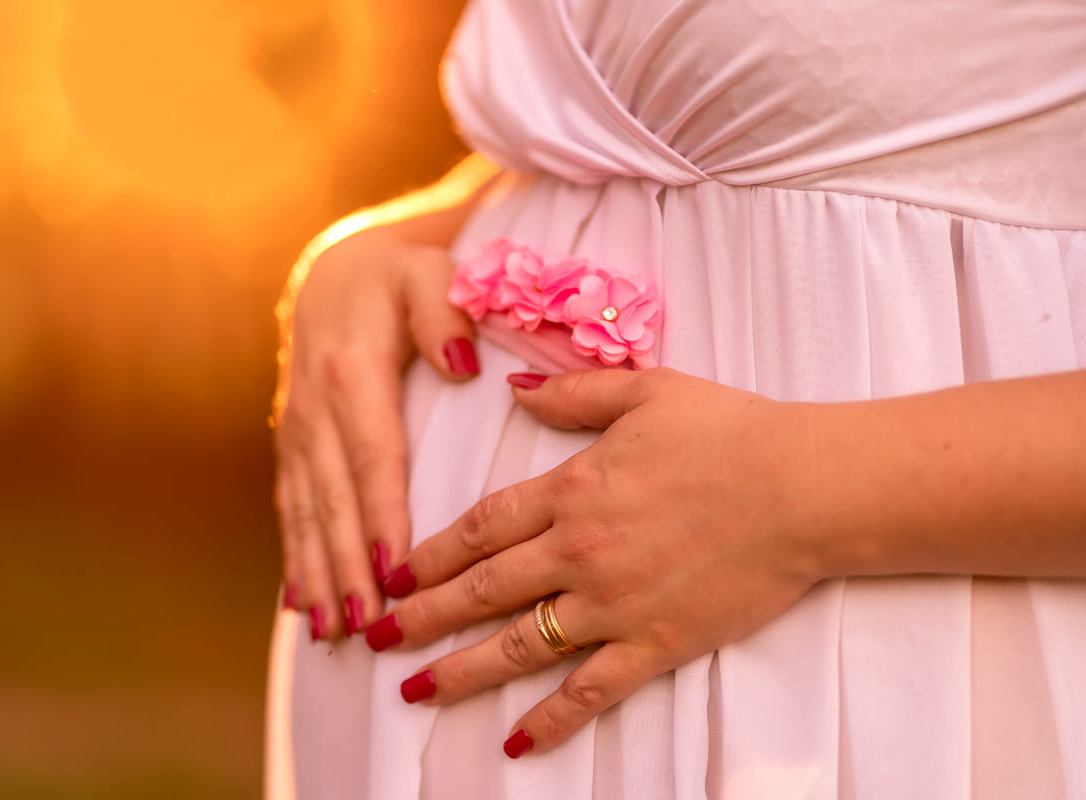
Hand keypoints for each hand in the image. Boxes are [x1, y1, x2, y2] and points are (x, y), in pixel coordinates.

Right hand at [274, 225, 479, 640]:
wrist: (333, 274)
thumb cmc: (397, 278)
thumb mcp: (427, 275)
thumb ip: (443, 314)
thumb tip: (461, 365)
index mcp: (353, 372)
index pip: (373, 456)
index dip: (382, 515)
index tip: (394, 570)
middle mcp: (316, 409)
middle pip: (333, 498)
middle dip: (347, 565)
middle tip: (369, 624)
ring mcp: (298, 431)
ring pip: (306, 513)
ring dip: (318, 575)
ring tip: (332, 632)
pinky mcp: (293, 446)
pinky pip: (290, 508)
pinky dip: (295, 558)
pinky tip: (300, 605)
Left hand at [364, 367, 822, 755]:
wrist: (804, 487)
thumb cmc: (729, 432)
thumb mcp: (644, 390)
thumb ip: (571, 393)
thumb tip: (514, 391)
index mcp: (571, 490)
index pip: (480, 529)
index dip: (431, 554)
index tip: (394, 574)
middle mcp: (578, 551)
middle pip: (482, 591)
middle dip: (423, 616)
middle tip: (377, 636)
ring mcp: (614, 603)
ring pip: (519, 646)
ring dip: (462, 672)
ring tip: (416, 691)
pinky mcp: (656, 643)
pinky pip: (591, 690)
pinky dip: (552, 720)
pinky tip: (516, 741)